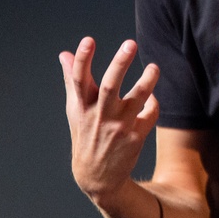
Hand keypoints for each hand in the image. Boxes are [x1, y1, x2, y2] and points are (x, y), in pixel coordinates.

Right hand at [60, 37, 159, 202]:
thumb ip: (72, 80)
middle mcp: (99, 116)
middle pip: (109, 86)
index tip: (88, 40)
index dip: (82, 59)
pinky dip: (153, 102)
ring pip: (137, 98)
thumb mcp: (75, 110)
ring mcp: (118, 127)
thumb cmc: (86, 135)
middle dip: (120, 64)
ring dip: (148, 80)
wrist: (97, 177)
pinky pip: (150, 113)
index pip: (78, 79)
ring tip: (154, 67)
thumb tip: (64, 54)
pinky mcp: (135, 137)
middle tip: (131, 43)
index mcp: (81, 107)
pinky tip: (151, 96)